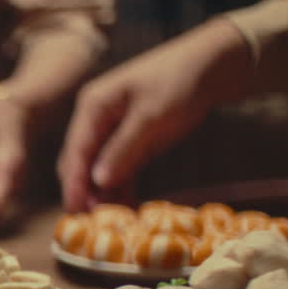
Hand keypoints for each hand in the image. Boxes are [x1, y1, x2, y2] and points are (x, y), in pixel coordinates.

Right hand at [57, 18, 251, 211]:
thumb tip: (97, 182)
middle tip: (92, 224)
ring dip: (103, 195)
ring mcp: (113, 131)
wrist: (214, 64)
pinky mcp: (132, 140)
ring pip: (99, 170)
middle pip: (80, 163)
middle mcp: (96, 119)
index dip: (73, 184)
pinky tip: (128, 208)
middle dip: (84, 193)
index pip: (75, 151)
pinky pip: (119, 169)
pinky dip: (121, 188)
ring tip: (112, 222)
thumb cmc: (179, 81)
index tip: (74, 212)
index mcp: (92, 106)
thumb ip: (123, 149)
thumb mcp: (151, 116)